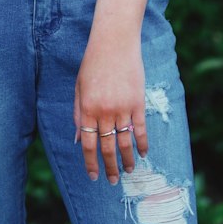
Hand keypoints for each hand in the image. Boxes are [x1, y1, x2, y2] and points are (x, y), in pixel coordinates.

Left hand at [73, 31, 148, 184]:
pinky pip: (140, 129)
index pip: (88, 144)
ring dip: (127, 160)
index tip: (93, 176)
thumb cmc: (93, 63)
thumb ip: (79, 114)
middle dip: (110, 167)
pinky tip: (143, 154)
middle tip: (113, 181)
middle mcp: (105, 111)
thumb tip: (79, 140)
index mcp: (87, 109)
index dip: (91, 163)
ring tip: (128, 171)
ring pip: (125, 142)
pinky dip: (142, 144)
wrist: (114, 42)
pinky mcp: (138, 102)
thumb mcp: (79, 88)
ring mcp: (123, 108)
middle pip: (107, 147)